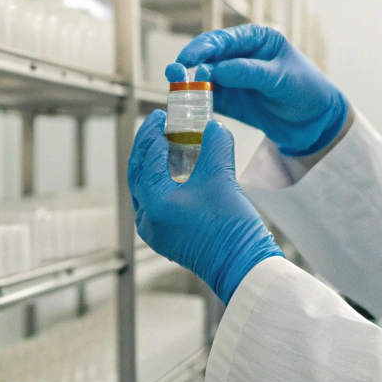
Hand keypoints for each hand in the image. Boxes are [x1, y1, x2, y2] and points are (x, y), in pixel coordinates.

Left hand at [129, 110, 282, 301]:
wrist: (242, 265)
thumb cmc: (230, 227)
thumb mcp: (221, 177)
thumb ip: (214, 144)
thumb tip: (211, 126)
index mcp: (153, 203)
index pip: (146, 158)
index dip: (153, 133)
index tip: (161, 117)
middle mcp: (146, 218)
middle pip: (138, 172)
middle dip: (147, 146)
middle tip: (156, 124)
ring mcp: (153, 230)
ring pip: (144, 187)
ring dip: (152, 163)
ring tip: (164, 142)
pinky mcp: (164, 236)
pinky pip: (154, 201)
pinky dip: (160, 181)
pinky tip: (173, 169)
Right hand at [176, 24, 347, 157]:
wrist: (316, 123)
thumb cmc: (306, 90)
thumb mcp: (279, 78)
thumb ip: (248, 73)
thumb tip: (215, 70)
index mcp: (254, 39)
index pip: (222, 40)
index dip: (202, 48)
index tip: (187, 60)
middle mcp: (239, 55)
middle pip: (206, 56)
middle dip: (188, 64)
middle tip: (173, 74)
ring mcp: (231, 78)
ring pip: (202, 77)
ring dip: (187, 83)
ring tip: (175, 90)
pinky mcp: (229, 100)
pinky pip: (207, 98)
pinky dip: (195, 102)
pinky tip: (186, 106)